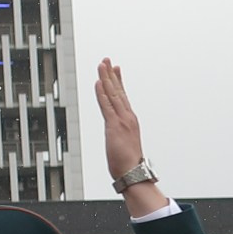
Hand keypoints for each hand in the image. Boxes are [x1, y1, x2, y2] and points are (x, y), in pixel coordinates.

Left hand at [96, 60, 169, 212]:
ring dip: (106, 78)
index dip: (118, 81)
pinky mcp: (114, 126)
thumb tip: (118, 138)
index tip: (115, 68)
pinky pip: (106, 106)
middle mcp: (128, 117)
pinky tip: (99, 83)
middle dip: (111, 74)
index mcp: (130, 120)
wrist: (133, 174)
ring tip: (102, 64)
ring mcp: (122, 120)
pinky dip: (102, 93)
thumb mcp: (125, 146)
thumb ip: (121, 137)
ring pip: (112, 94)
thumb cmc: (129, 164)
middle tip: (107, 60)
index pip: (122, 96)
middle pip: (118, 91)